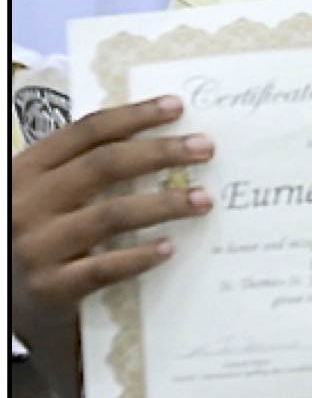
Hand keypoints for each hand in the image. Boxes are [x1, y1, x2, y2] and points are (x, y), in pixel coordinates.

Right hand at [11, 95, 213, 324]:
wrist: (6, 290)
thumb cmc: (36, 232)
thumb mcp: (44, 193)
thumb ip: (83, 168)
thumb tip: (161, 142)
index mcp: (27, 170)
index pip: (86, 132)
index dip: (133, 116)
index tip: (177, 107)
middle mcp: (28, 203)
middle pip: (103, 165)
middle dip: (160, 152)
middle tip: (205, 148)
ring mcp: (37, 245)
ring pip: (110, 215)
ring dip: (163, 204)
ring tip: (203, 199)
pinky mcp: (50, 286)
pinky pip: (103, 268)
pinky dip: (138, 256)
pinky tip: (169, 247)